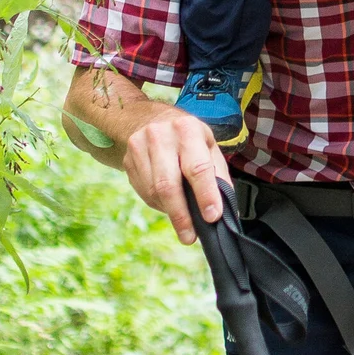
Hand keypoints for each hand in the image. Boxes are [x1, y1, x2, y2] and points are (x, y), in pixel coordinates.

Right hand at [118, 105, 228, 244]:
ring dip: (170, 211)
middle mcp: (160, 136)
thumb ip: (218, 176)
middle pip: (168, 184)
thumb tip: (226, 212)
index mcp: (187, 129)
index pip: (197, 168)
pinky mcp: (127, 160)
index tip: (212, 217)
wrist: (149, 118)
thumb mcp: (208, 146)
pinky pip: (143, 192)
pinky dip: (157, 204)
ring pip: (154, 191)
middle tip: (190, 236)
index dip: (205, 195)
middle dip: (181, 215)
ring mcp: (139, 147)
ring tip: (182, 220)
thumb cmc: (187, 137)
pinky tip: (167, 203)